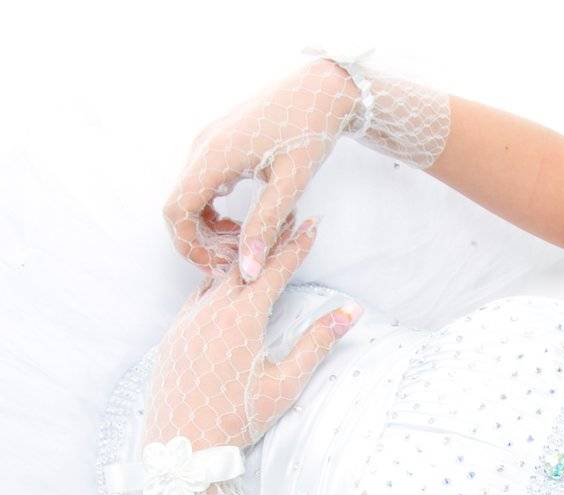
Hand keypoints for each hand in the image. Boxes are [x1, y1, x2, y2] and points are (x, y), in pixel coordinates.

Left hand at [143, 218, 358, 454]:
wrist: (181, 445)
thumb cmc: (238, 419)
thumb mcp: (286, 383)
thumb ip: (317, 343)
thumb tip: (350, 312)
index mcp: (241, 319)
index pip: (274, 271)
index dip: (296, 246)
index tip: (311, 222)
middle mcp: (211, 311)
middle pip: (244, 265)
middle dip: (268, 243)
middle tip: (287, 221)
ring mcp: (187, 320)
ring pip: (217, 279)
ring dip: (241, 263)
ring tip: (258, 249)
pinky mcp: (173, 334)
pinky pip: (197, 298)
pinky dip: (216, 286)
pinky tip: (223, 288)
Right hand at [163, 59, 360, 281]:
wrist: (321, 89)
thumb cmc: (310, 130)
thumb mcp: (291, 183)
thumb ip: (266, 225)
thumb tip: (250, 270)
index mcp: (214, 156)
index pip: (176, 210)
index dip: (189, 246)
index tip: (218, 268)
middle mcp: (202, 147)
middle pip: (179, 206)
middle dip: (202, 241)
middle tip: (238, 262)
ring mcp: (209, 143)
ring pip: (191, 197)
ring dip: (210, 228)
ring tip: (245, 246)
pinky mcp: (220, 143)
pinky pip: (204, 185)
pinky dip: (216, 211)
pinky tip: (244, 224)